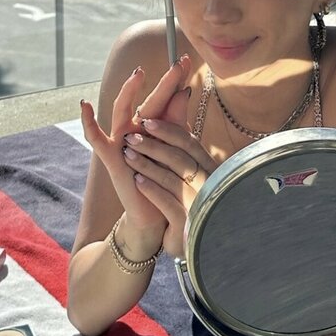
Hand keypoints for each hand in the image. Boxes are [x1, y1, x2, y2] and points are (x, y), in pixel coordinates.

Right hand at [80, 57, 191, 247]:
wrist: (155, 213)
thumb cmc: (166, 178)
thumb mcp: (175, 147)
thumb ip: (177, 121)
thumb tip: (185, 91)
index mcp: (155, 126)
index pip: (167, 97)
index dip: (176, 78)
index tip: (188, 58)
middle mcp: (137, 128)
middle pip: (149, 99)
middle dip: (164, 81)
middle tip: (178, 62)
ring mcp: (122, 140)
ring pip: (122, 110)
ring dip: (130, 91)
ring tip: (138, 73)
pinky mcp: (111, 156)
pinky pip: (96, 137)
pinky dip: (88, 121)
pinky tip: (84, 104)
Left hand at [122, 107, 218, 259]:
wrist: (196, 243)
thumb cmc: (190, 198)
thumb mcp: (188, 167)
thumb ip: (182, 135)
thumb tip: (180, 92)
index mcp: (207, 167)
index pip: (188, 143)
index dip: (167, 130)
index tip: (145, 120)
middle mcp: (206, 183)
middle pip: (180, 158)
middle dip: (154, 145)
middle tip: (130, 135)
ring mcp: (199, 203)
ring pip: (172, 178)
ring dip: (148, 165)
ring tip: (127, 154)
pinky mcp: (188, 224)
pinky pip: (169, 203)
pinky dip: (153, 190)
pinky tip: (137, 181)